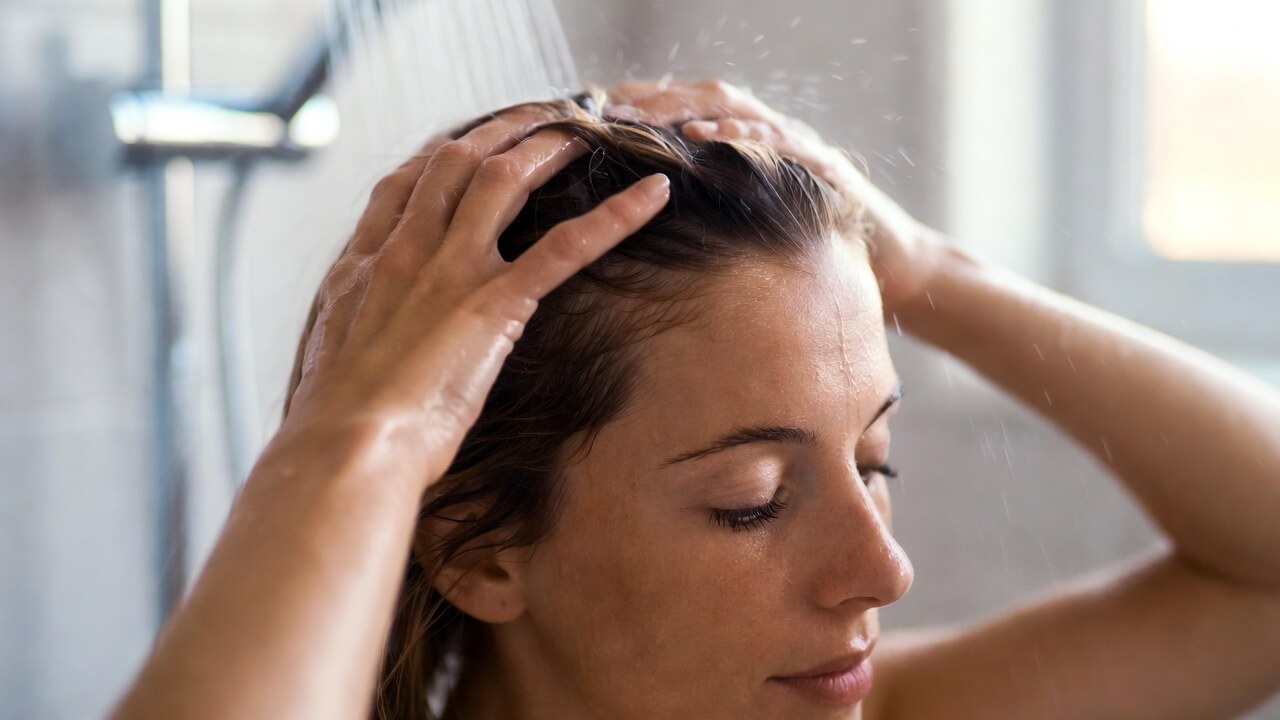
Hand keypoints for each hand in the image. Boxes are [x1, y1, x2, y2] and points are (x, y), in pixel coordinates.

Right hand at [276, 107, 670, 489]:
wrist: (345, 448)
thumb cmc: (337, 428)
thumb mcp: (333, 366)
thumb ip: (359, 334)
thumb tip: (373, 345)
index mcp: (361, 266)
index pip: (402, 184)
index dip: (440, 154)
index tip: (468, 141)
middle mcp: (404, 252)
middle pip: (455, 160)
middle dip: (501, 130)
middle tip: (540, 117)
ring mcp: (450, 272)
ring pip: (504, 180)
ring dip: (550, 147)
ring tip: (589, 131)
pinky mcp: (494, 304)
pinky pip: (565, 246)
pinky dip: (616, 216)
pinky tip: (653, 194)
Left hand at [606, 78, 946, 314]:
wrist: (893, 268)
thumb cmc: (815, 254)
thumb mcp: (752, 233)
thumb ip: (711, 218)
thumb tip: (647, 229)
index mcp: (747, 147)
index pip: (685, 112)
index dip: (639, 107)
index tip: (590, 114)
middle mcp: (770, 134)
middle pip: (701, 98)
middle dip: (650, 99)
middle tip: (602, 108)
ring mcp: (798, 144)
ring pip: (735, 108)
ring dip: (684, 108)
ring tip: (639, 114)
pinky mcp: (825, 165)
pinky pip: (780, 142)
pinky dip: (742, 134)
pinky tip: (707, 135)